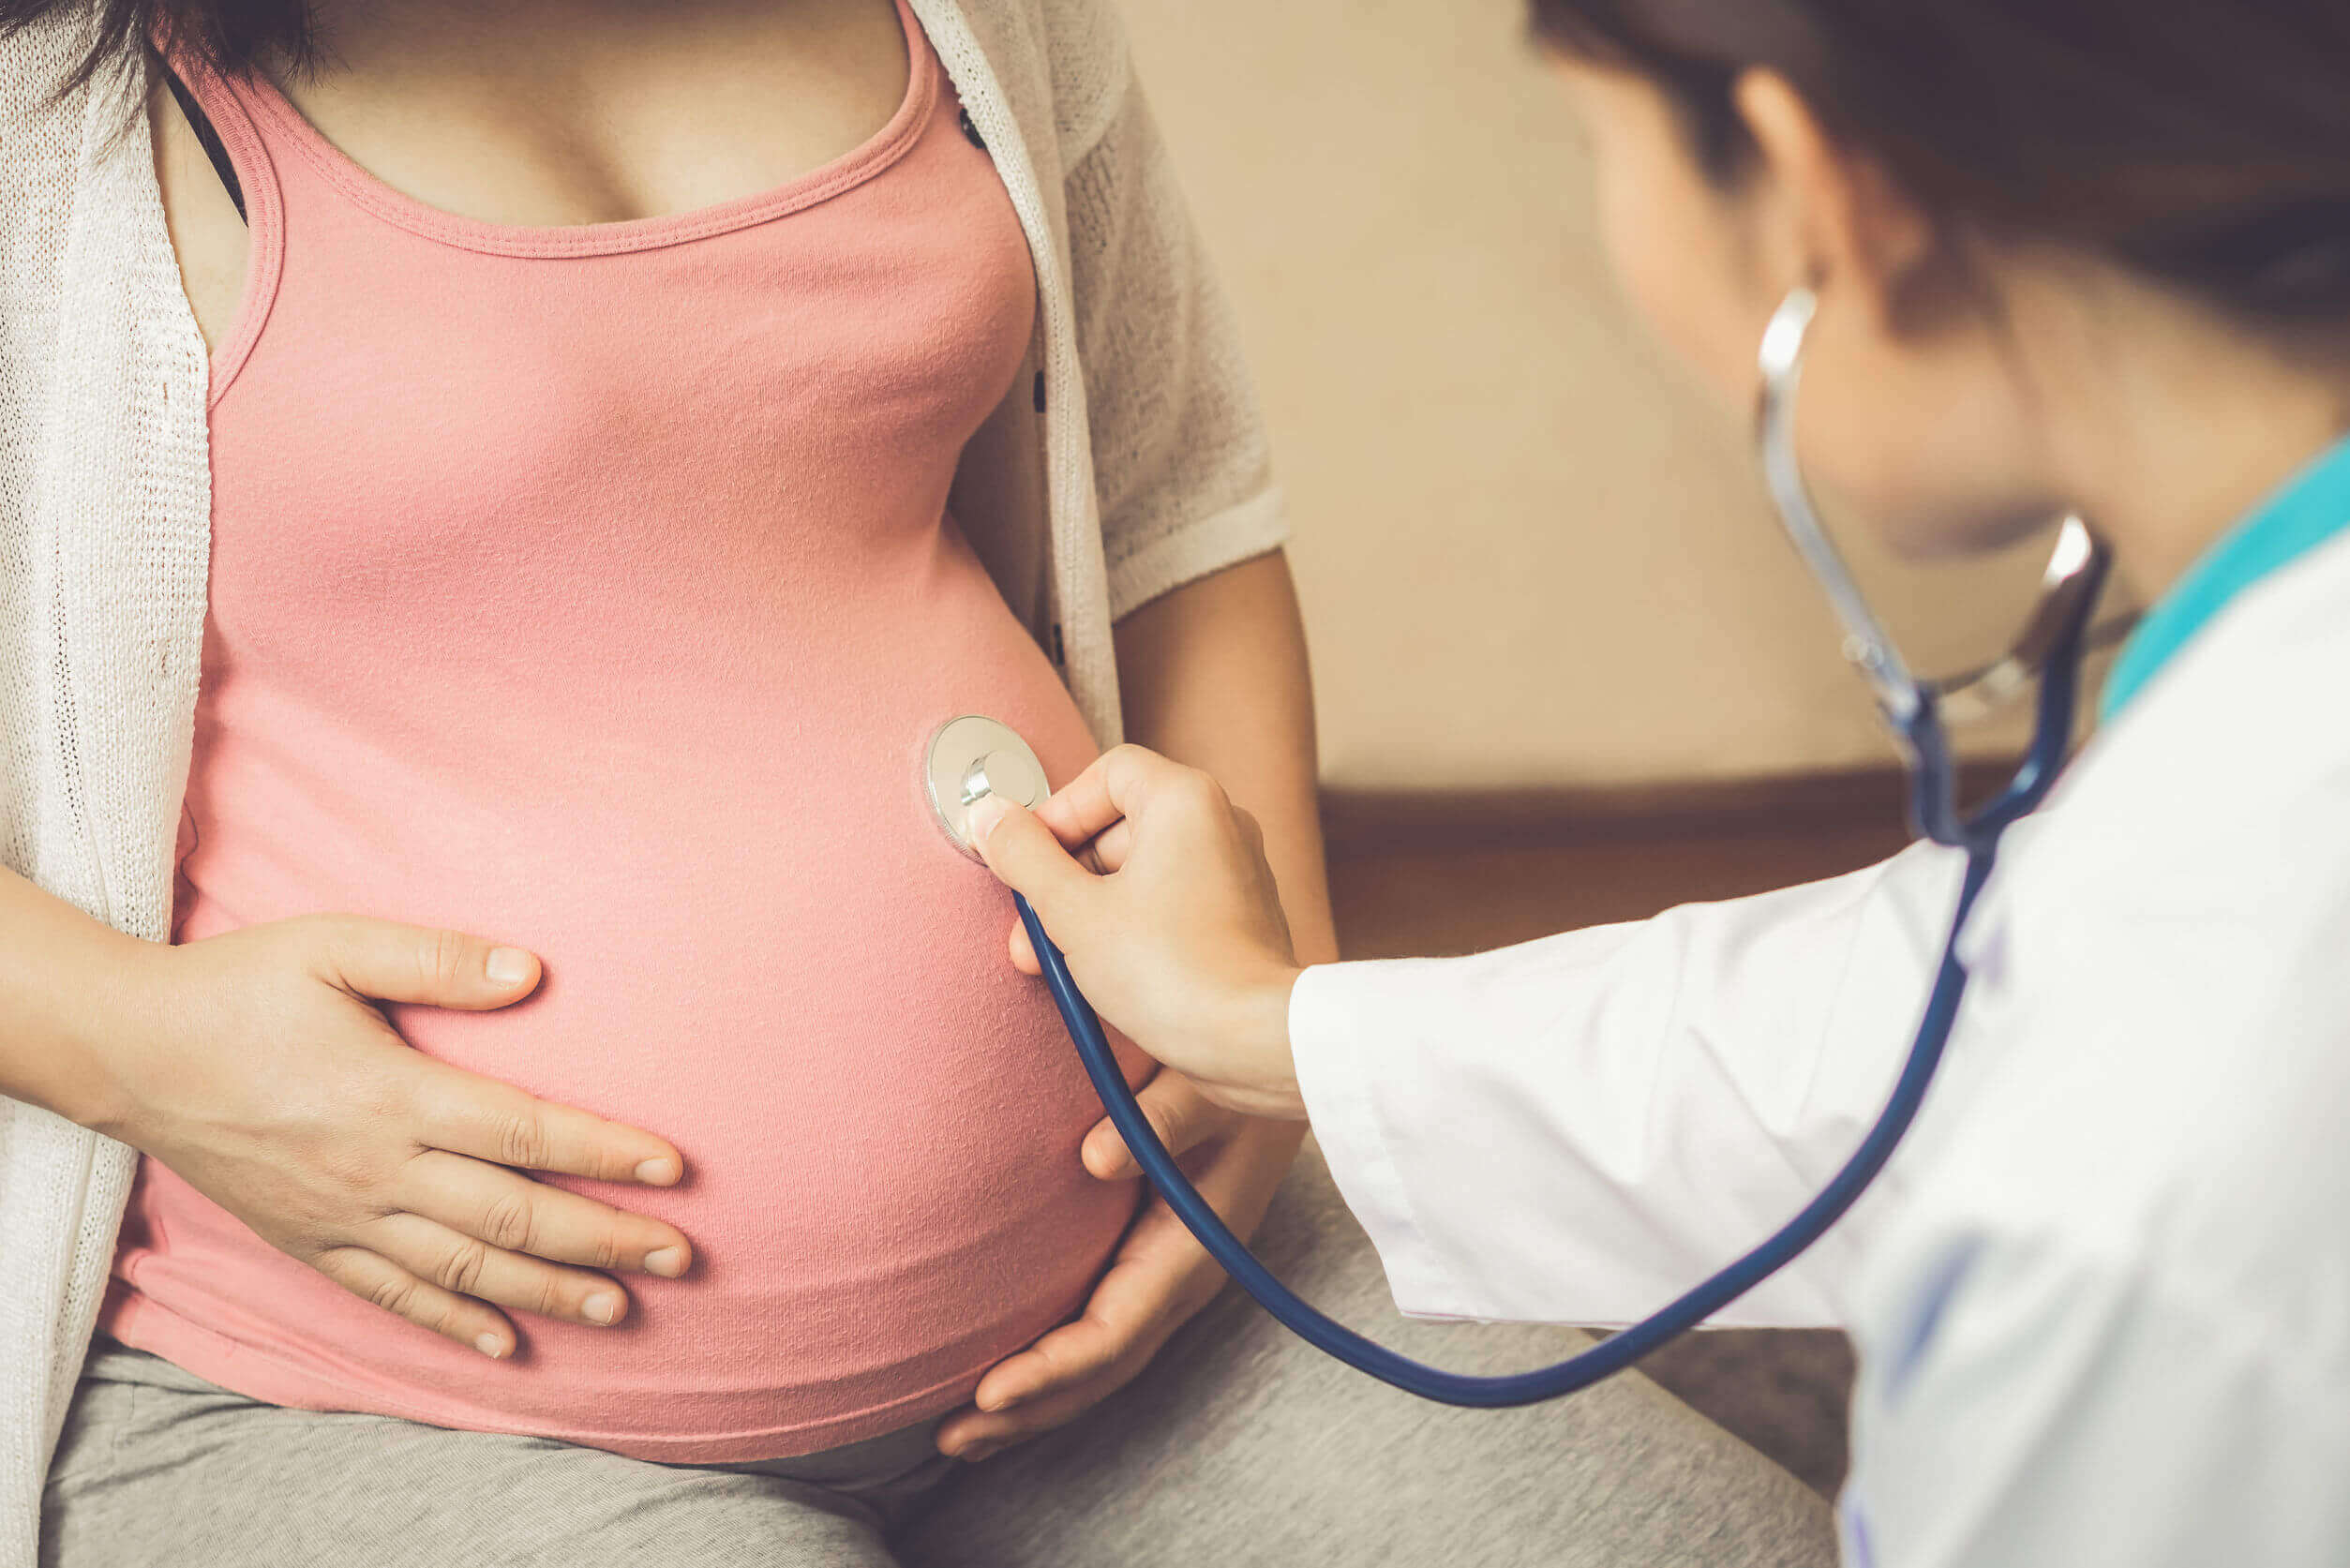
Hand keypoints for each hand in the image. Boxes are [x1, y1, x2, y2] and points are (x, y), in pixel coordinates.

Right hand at [93, 915, 693, 1358]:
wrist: (129, 1052)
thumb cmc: (240, 986)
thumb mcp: (334, 945)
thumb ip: (436, 959)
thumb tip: (532, 970)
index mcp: (392, 1095)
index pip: (524, 1133)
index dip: (604, 1153)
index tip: (672, 1170)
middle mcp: (375, 1170)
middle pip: (510, 1217)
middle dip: (602, 1238)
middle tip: (679, 1255)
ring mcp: (340, 1216)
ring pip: (463, 1270)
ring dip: (547, 1291)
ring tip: (619, 1306)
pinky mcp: (308, 1242)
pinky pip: (392, 1296)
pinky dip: (453, 1323)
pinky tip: (508, 1343)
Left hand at [936, 1071, 1299, 1461]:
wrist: (1282, 1072)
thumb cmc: (1237, 1073)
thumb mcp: (1209, 1086)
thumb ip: (1164, 1115)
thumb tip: (1094, 1158)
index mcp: (1190, 1250)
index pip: (1113, 1334)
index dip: (1050, 1369)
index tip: (988, 1391)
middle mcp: (1180, 1279)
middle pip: (1099, 1370)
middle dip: (1027, 1411)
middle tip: (949, 1437)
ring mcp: (1167, 1279)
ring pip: (1097, 1361)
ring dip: (1032, 1401)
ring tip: (959, 1434)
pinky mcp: (1152, 1265)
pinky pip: (1099, 1332)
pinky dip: (1050, 1365)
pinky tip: (1002, 1376)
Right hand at [969, 745, 1306, 1118]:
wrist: (1254, 1041)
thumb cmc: (1174, 972)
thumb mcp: (1074, 912)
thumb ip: (1024, 858)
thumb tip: (990, 818)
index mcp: (1184, 800)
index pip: (1105, 774)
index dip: (1055, 814)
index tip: (1025, 858)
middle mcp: (1218, 824)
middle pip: (1117, 828)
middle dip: (1062, 881)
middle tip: (1030, 929)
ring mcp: (1232, 873)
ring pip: (1138, 874)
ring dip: (1087, 913)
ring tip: (1057, 964)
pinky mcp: (1236, 919)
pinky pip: (1167, 906)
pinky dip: (1128, 931)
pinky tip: (1099, 976)